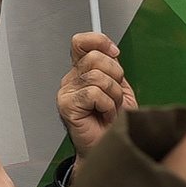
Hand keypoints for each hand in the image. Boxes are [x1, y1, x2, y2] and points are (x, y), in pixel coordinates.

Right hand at [57, 31, 130, 151]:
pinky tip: (104, 115)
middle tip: (115, 96)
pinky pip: (94, 94)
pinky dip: (107, 105)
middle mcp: (71, 80)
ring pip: (98, 77)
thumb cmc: (113, 121)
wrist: (109, 145)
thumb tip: (111, 49)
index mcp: (82, 72)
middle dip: (116, 76)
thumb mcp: (119, 87)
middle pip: (95, 57)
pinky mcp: (67, 106)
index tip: (114, 52)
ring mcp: (66, 93)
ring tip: (110, 108)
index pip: (81, 42)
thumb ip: (112, 66)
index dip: (99, 41)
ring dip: (113, 95)